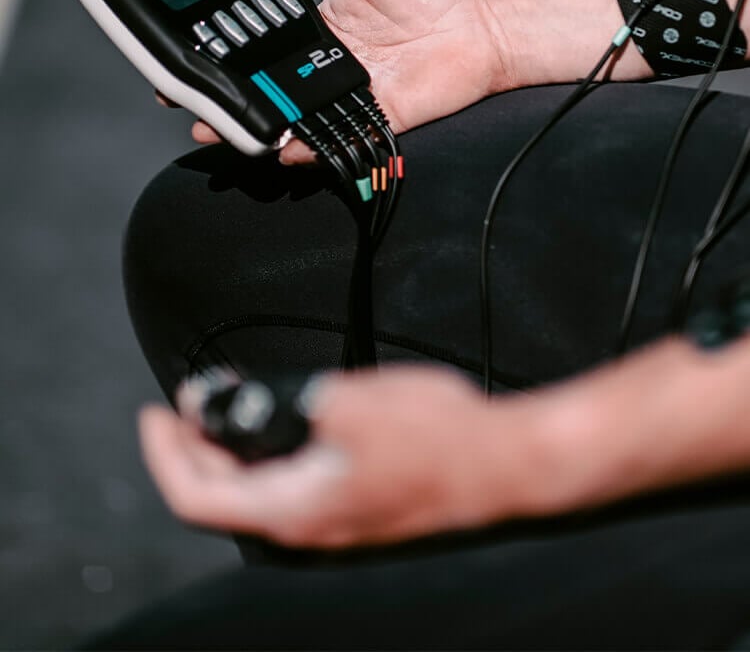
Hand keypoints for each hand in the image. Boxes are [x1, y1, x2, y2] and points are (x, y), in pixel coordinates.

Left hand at [139, 366, 526, 548]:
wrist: (504, 464)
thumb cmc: (435, 437)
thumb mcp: (345, 400)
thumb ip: (281, 400)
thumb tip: (232, 401)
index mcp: (294, 511)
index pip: (197, 497)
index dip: (164, 454)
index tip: (154, 413)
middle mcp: (307, 530)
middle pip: (222, 497)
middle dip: (195, 445)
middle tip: (190, 398)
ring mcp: (334, 525)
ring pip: (257, 493)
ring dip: (233, 449)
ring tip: (227, 402)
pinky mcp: (356, 509)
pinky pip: (291, 487)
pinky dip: (269, 454)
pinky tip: (282, 418)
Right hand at [189, 0, 513, 161]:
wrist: (482, 20)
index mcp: (317, 31)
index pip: (261, 48)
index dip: (224, 56)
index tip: (188, 61)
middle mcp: (326, 68)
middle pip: (267, 91)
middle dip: (224, 103)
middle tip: (189, 107)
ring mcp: (349, 96)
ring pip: (291, 119)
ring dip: (253, 128)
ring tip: (218, 130)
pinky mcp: (376, 119)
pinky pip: (335, 138)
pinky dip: (307, 146)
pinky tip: (280, 145)